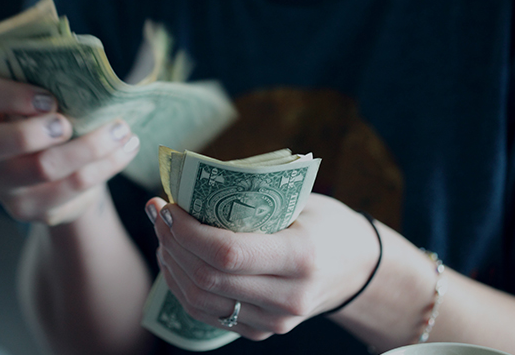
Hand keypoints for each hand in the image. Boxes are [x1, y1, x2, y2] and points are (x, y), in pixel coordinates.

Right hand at [0, 77, 139, 223]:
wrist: (57, 169)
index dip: (11, 96)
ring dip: (89, 148)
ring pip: (42, 169)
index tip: (50, 99)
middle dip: (34, 132)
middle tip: (69, 124)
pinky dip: (105, 167)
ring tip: (121, 131)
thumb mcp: (43, 99)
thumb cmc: (48, 119)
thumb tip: (94, 76)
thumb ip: (53, 84)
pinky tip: (125, 150)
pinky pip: (71, 190)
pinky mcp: (29, 209)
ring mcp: (0, 186)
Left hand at [147, 193, 379, 339]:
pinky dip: (182, 285)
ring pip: (200, 300)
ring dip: (171, 264)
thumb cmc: (325, 223)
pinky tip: (175, 258)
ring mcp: (274, 321)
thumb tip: (189, 185)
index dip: (187, 232)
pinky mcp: (261, 331)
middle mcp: (288, 297)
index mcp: (301, 257)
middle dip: (172, 242)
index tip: (168, 206)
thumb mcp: (300, 201)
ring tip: (163, 233)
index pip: (228, 253)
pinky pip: (207, 313)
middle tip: (157, 212)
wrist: (357, 269)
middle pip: (207, 278)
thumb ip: (251, 198)